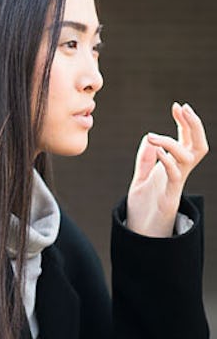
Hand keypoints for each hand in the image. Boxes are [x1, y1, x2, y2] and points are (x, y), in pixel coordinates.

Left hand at [127, 102, 208, 237]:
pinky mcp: (169, 196)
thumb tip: (149, 139)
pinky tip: (156, 150)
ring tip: (152, 136)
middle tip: (182, 108)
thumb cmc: (143, 207)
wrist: (140, 232)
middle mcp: (179, 173)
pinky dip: (167, 160)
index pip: (186, 140)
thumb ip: (145, 160)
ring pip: (188, 158)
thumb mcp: (141, 178)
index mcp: (173, 166)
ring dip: (172, 142)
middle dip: (193, 125)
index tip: (178, 106)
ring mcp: (176, 184)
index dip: (185, 123)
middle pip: (197, 145)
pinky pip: (174, 176)